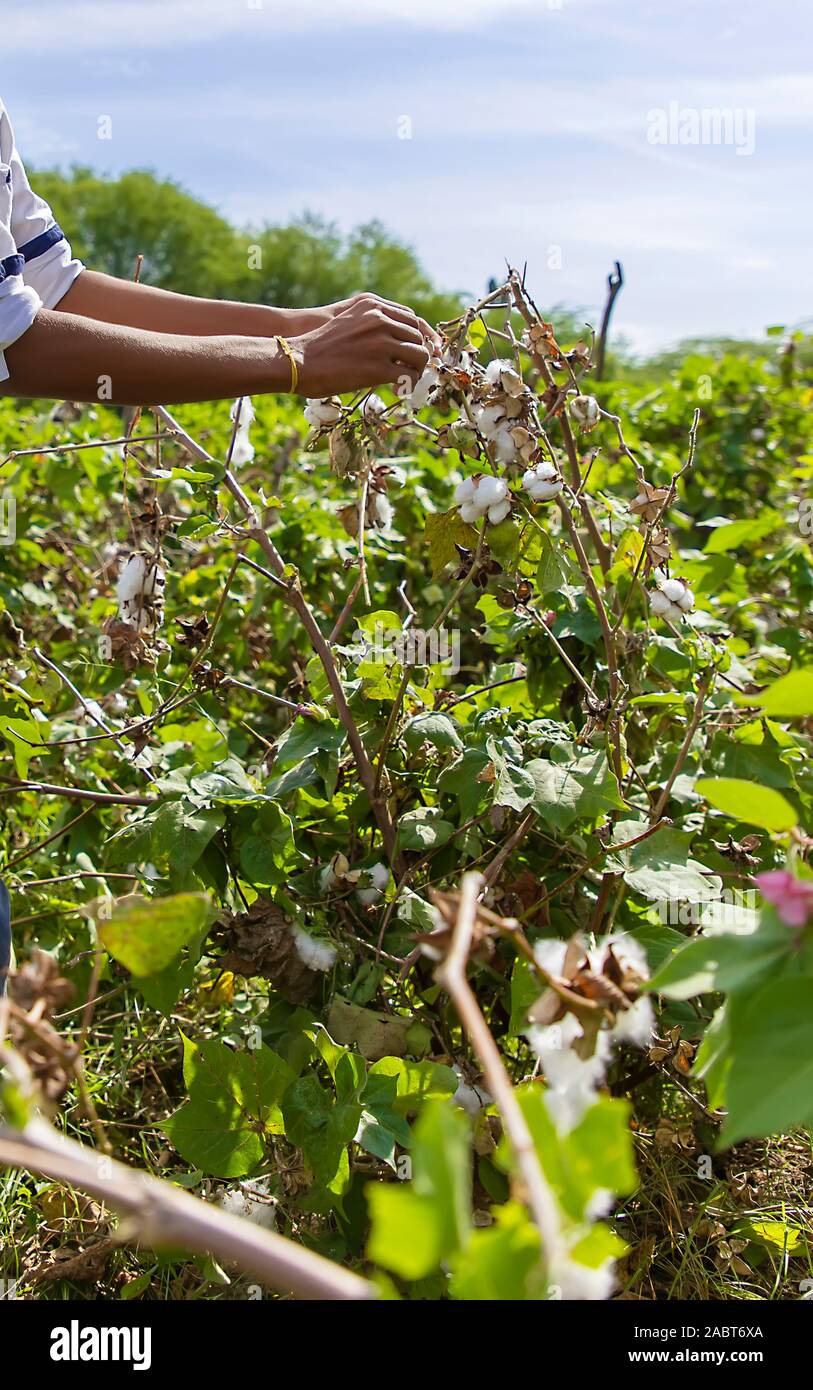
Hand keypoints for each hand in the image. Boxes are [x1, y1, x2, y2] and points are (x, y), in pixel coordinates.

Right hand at [291, 294, 433, 396]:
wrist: (299, 361)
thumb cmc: (320, 345)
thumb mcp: (348, 321)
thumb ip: (371, 323)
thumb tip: (396, 341)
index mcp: (372, 305)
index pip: (411, 317)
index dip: (421, 336)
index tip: (424, 350)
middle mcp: (379, 319)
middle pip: (418, 336)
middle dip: (419, 355)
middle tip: (412, 369)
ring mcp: (381, 342)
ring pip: (419, 356)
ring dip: (416, 371)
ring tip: (405, 380)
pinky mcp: (379, 367)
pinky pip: (408, 375)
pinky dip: (408, 385)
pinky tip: (397, 389)